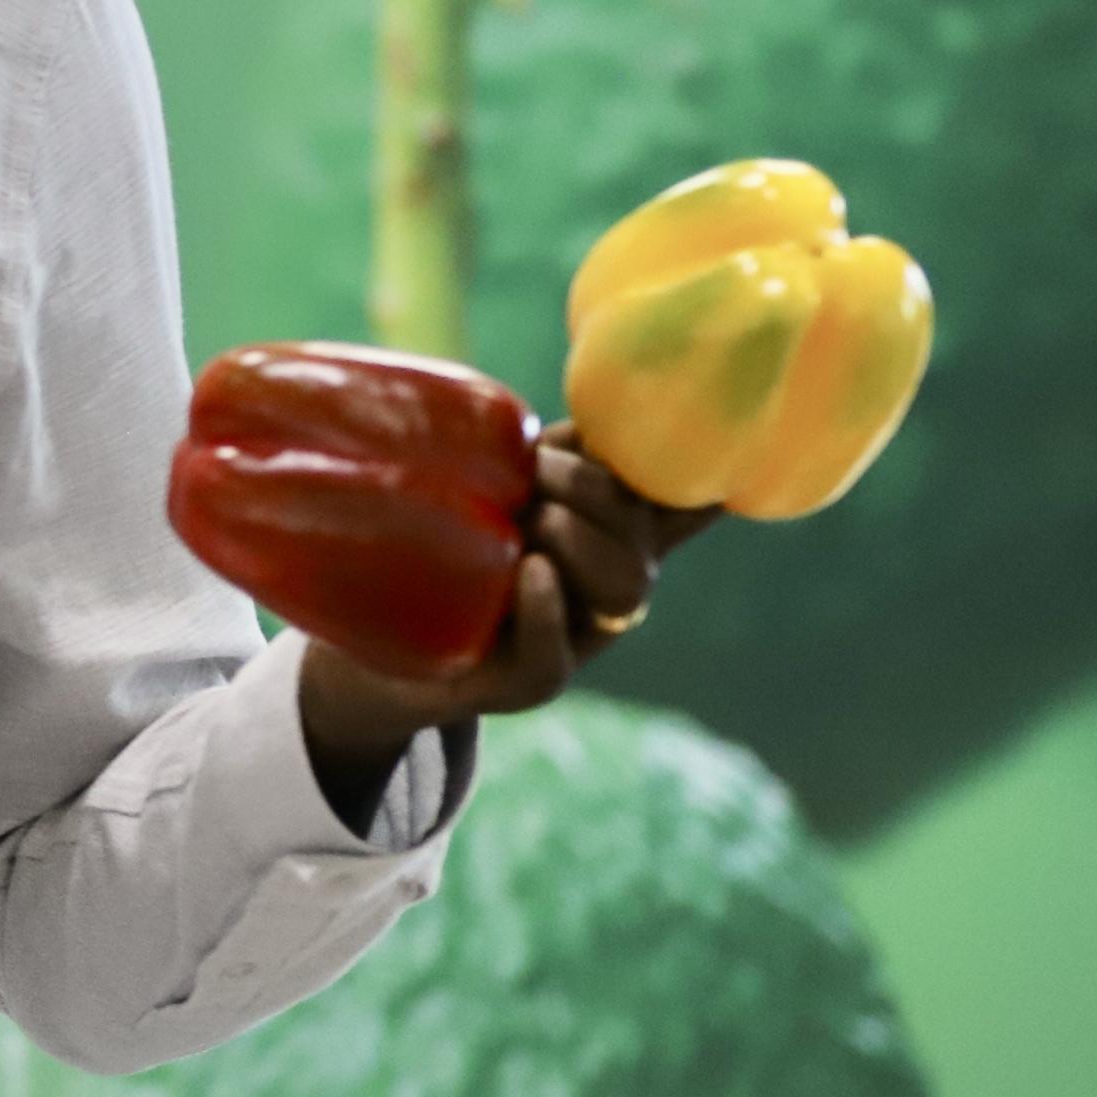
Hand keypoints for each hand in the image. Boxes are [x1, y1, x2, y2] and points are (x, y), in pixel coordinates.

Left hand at [295, 426, 715, 812]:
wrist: (379, 646)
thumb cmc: (444, 547)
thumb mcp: (490, 486)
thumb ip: (539, 452)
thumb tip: (580, 414)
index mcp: (605, 531)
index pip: (677, 510)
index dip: (705, 485)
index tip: (718, 456)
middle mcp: (606, 586)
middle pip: (643, 536)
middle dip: (593, 488)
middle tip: (535, 470)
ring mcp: (573, 636)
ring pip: (623, 587)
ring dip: (578, 536)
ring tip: (528, 521)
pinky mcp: (526, 682)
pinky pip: (555, 655)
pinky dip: (546, 607)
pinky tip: (533, 571)